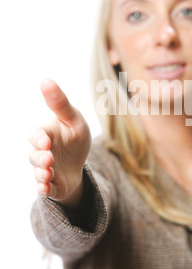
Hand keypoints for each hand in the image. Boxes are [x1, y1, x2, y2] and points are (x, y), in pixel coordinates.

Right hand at [29, 79, 91, 207]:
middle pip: (34, 156)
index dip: (39, 139)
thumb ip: (60, 104)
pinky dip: (44, 189)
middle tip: (48, 158)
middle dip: (40, 157)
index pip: (37, 135)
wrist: (79, 163)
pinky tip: (47, 188)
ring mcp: (45, 169)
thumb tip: (45, 80)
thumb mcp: (73, 119)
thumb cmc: (74, 136)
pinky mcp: (51, 184)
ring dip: (42, 174)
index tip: (46, 142)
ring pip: (39, 173)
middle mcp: (42, 152)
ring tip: (48, 174)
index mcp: (46, 134)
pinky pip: (45, 188)